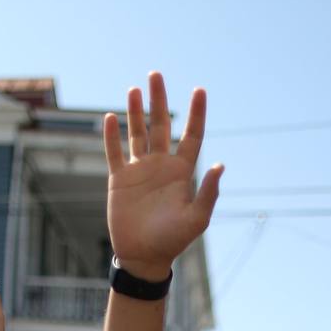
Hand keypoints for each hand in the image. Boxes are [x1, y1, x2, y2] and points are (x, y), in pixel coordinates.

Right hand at [104, 72, 223, 280]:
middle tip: (156, 74)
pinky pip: (114, 153)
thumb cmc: (173, 240)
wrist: (143, 256)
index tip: (200, 90)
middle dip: (159, 100)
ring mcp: (139, 170)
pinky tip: (110, 118)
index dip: (196, 113)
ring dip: (136, 111)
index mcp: (182, 172)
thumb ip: (208, 193)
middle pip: (161, 125)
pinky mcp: (119, 179)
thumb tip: (220, 165)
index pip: (191, 136)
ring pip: (137, 133)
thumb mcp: (196, 219)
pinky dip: (111, 136)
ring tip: (135, 89)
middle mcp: (161, 165)